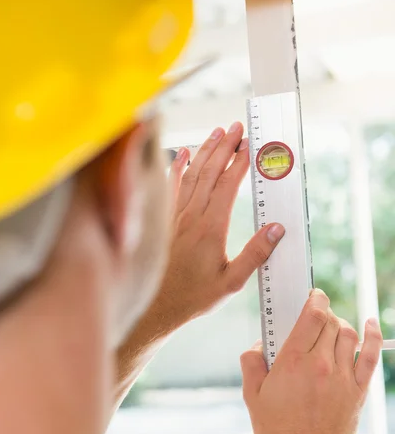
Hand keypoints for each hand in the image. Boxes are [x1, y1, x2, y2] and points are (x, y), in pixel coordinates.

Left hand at [147, 122, 284, 334]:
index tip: (249, 145)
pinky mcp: (165, 221)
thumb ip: (255, 254)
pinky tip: (183, 153)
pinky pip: (170, 187)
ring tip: (216, 132)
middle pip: (210, 172)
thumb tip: (276, 229)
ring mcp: (175, 216)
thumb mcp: (232, 282)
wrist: (158, 306)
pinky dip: (177, 167)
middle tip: (236, 127)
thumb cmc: (194, 296)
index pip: (227, 186)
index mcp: (211, 229)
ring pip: (191, 175)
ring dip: (204, 151)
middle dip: (224, 146)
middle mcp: (192, 217)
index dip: (239, 162)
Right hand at [240, 289, 382, 433]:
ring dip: (340, 325)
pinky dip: (373, 335)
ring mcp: (342, 376)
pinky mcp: (357, 389)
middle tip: (314, 320)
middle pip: (330, 321)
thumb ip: (251, 364)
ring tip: (330, 330)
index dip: (315, 299)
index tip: (313, 297)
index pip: (312, 316)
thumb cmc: (278, 431)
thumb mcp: (251, 396)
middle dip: (323, 314)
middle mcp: (321, 364)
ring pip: (349, 334)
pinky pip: (371, 354)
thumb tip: (258, 346)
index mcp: (293, 362)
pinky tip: (371, 323)